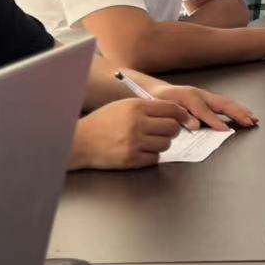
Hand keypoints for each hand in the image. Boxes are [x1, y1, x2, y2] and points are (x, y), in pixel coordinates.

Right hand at [69, 98, 183, 169]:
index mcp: (136, 106)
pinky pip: (155, 158)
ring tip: (150, 141)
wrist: (80, 142)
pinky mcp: (131, 159)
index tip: (184, 118)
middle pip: (172, 128)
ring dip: (162, 143)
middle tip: (166, 132)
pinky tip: (142, 151)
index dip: (182, 114)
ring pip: (166, 144)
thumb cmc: (102, 122)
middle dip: (173, 130)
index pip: (171, 109)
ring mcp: (134, 142)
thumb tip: (174, 112)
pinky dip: (152, 155)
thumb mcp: (124, 106)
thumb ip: (147, 107)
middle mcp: (137, 123)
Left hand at [154, 83, 258, 130]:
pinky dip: (236, 108)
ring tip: (253, 118)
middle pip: (223, 104)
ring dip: (241, 110)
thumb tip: (195, 125)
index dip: (216, 122)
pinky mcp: (207, 98)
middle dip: (238, 113)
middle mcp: (201, 95)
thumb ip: (181, 117)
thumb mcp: (165, 109)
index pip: (205, 112)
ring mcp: (205, 96)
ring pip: (227, 103)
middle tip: (250, 122)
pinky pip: (224, 103)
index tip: (226, 131)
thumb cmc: (159, 101)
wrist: (156, 90)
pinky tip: (243, 113)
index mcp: (190, 98)